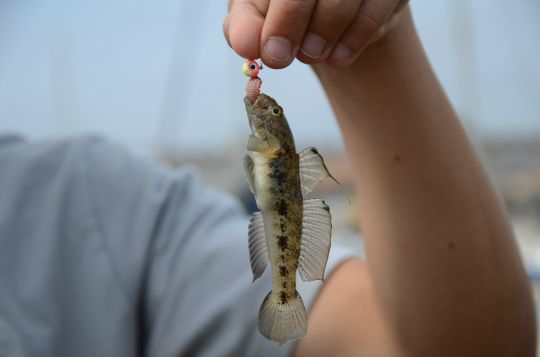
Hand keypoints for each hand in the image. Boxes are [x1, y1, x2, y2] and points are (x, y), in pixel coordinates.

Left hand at [223, 0, 406, 68]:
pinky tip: (337, 58)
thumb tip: (244, 44)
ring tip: (311, 55)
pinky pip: (376, 8)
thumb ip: (246, 25)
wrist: (340, 17)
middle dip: (291, 22)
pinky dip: (354, 39)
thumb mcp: (260, 14)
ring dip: (324, 33)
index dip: (277, 17)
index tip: (270, 52)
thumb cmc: (290, 9)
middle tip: (281, 58)